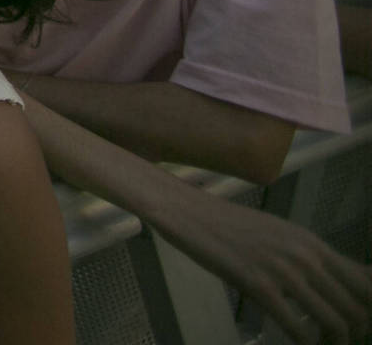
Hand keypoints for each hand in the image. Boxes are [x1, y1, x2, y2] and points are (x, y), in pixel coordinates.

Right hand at [161, 192, 371, 344]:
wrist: (191, 213)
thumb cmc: (232, 226)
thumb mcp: (282, 236)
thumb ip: (313, 259)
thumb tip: (343, 282)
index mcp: (314, 244)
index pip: (366, 284)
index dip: (368, 311)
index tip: (357, 325)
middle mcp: (307, 256)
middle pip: (356, 308)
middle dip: (354, 332)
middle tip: (338, 340)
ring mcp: (284, 270)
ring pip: (333, 321)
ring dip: (333, 342)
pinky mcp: (259, 285)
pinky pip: (296, 327)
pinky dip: (304, 343)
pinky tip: (299, 344)